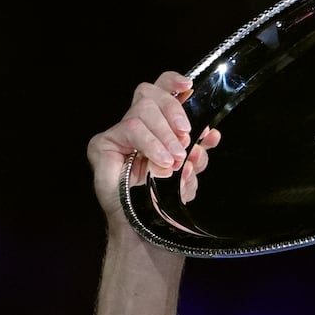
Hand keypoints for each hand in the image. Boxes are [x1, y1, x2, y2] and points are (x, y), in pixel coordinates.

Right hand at [86, 70, 220, 234]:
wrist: (146, 231)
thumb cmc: (164, 204)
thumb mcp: (188, 174)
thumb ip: (197, 153)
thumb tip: (211, 135)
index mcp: (158, 128)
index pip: (161, 92)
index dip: (173, 83)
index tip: (189, 87)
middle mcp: (137, 126)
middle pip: (151, 93)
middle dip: (175, 111)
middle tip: (186, 139)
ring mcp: (119, 134)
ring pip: (143, 108)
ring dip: (165, 134)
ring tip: (174, 160)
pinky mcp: (103, 143)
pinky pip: (132, 127)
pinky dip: (151, 143)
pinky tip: (160, 161)